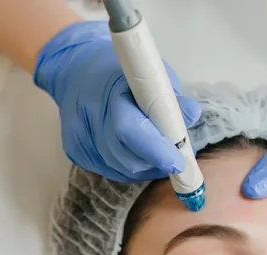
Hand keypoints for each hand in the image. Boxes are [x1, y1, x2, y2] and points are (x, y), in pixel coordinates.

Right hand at [34, 20, 201, 182]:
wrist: (75, 71)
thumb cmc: (118, 71)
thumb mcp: (149, 73)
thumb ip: (169, 96)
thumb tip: (191, 116)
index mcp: (108, 91)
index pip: (130, 129)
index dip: (157, 150)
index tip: (179, 162)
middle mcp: (88, 117)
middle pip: (125, 157)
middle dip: (155, 162)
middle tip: (175, 160)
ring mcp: (78, 138)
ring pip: (119, 169)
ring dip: (144, 167)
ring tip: (157, 154)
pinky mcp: (74, 152)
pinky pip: (109, 170)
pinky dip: (128, 167)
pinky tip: (135, 153)